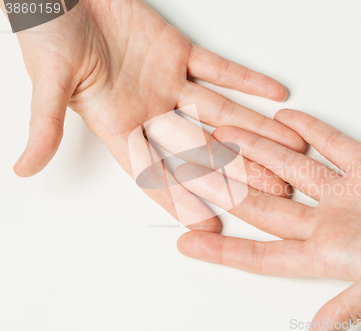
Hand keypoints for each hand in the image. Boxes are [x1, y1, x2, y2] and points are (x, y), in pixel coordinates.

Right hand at [6, 0, 304, 229]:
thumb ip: (43, 124)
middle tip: (268, 195)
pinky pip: (219, 68)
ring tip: (287, 149)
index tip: (208, 223)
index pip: (153, 171)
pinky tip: (274, 95)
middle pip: (198, 149)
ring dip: (254, 129)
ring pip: (219, 112)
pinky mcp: (180, 52)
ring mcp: (168, 82)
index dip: (180, 198)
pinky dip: (246, 80)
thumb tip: (24, 169)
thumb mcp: (47, 81)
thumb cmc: (49, 30)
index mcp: (117, 124)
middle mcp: (149, 109)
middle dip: (235, 173)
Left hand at [176, 109, 360, 330]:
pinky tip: (284, 119)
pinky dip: (310, 131)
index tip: (185, 243)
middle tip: (193, 172)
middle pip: (265, 203)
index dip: (222, 251)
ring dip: (259, 149)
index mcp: (330, 252)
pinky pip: (332, 145)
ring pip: (291, 167)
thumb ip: (353, 303)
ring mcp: (348, 192)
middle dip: (228, 187)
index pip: (262, 253)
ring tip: (226, 132)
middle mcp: (331, 221)